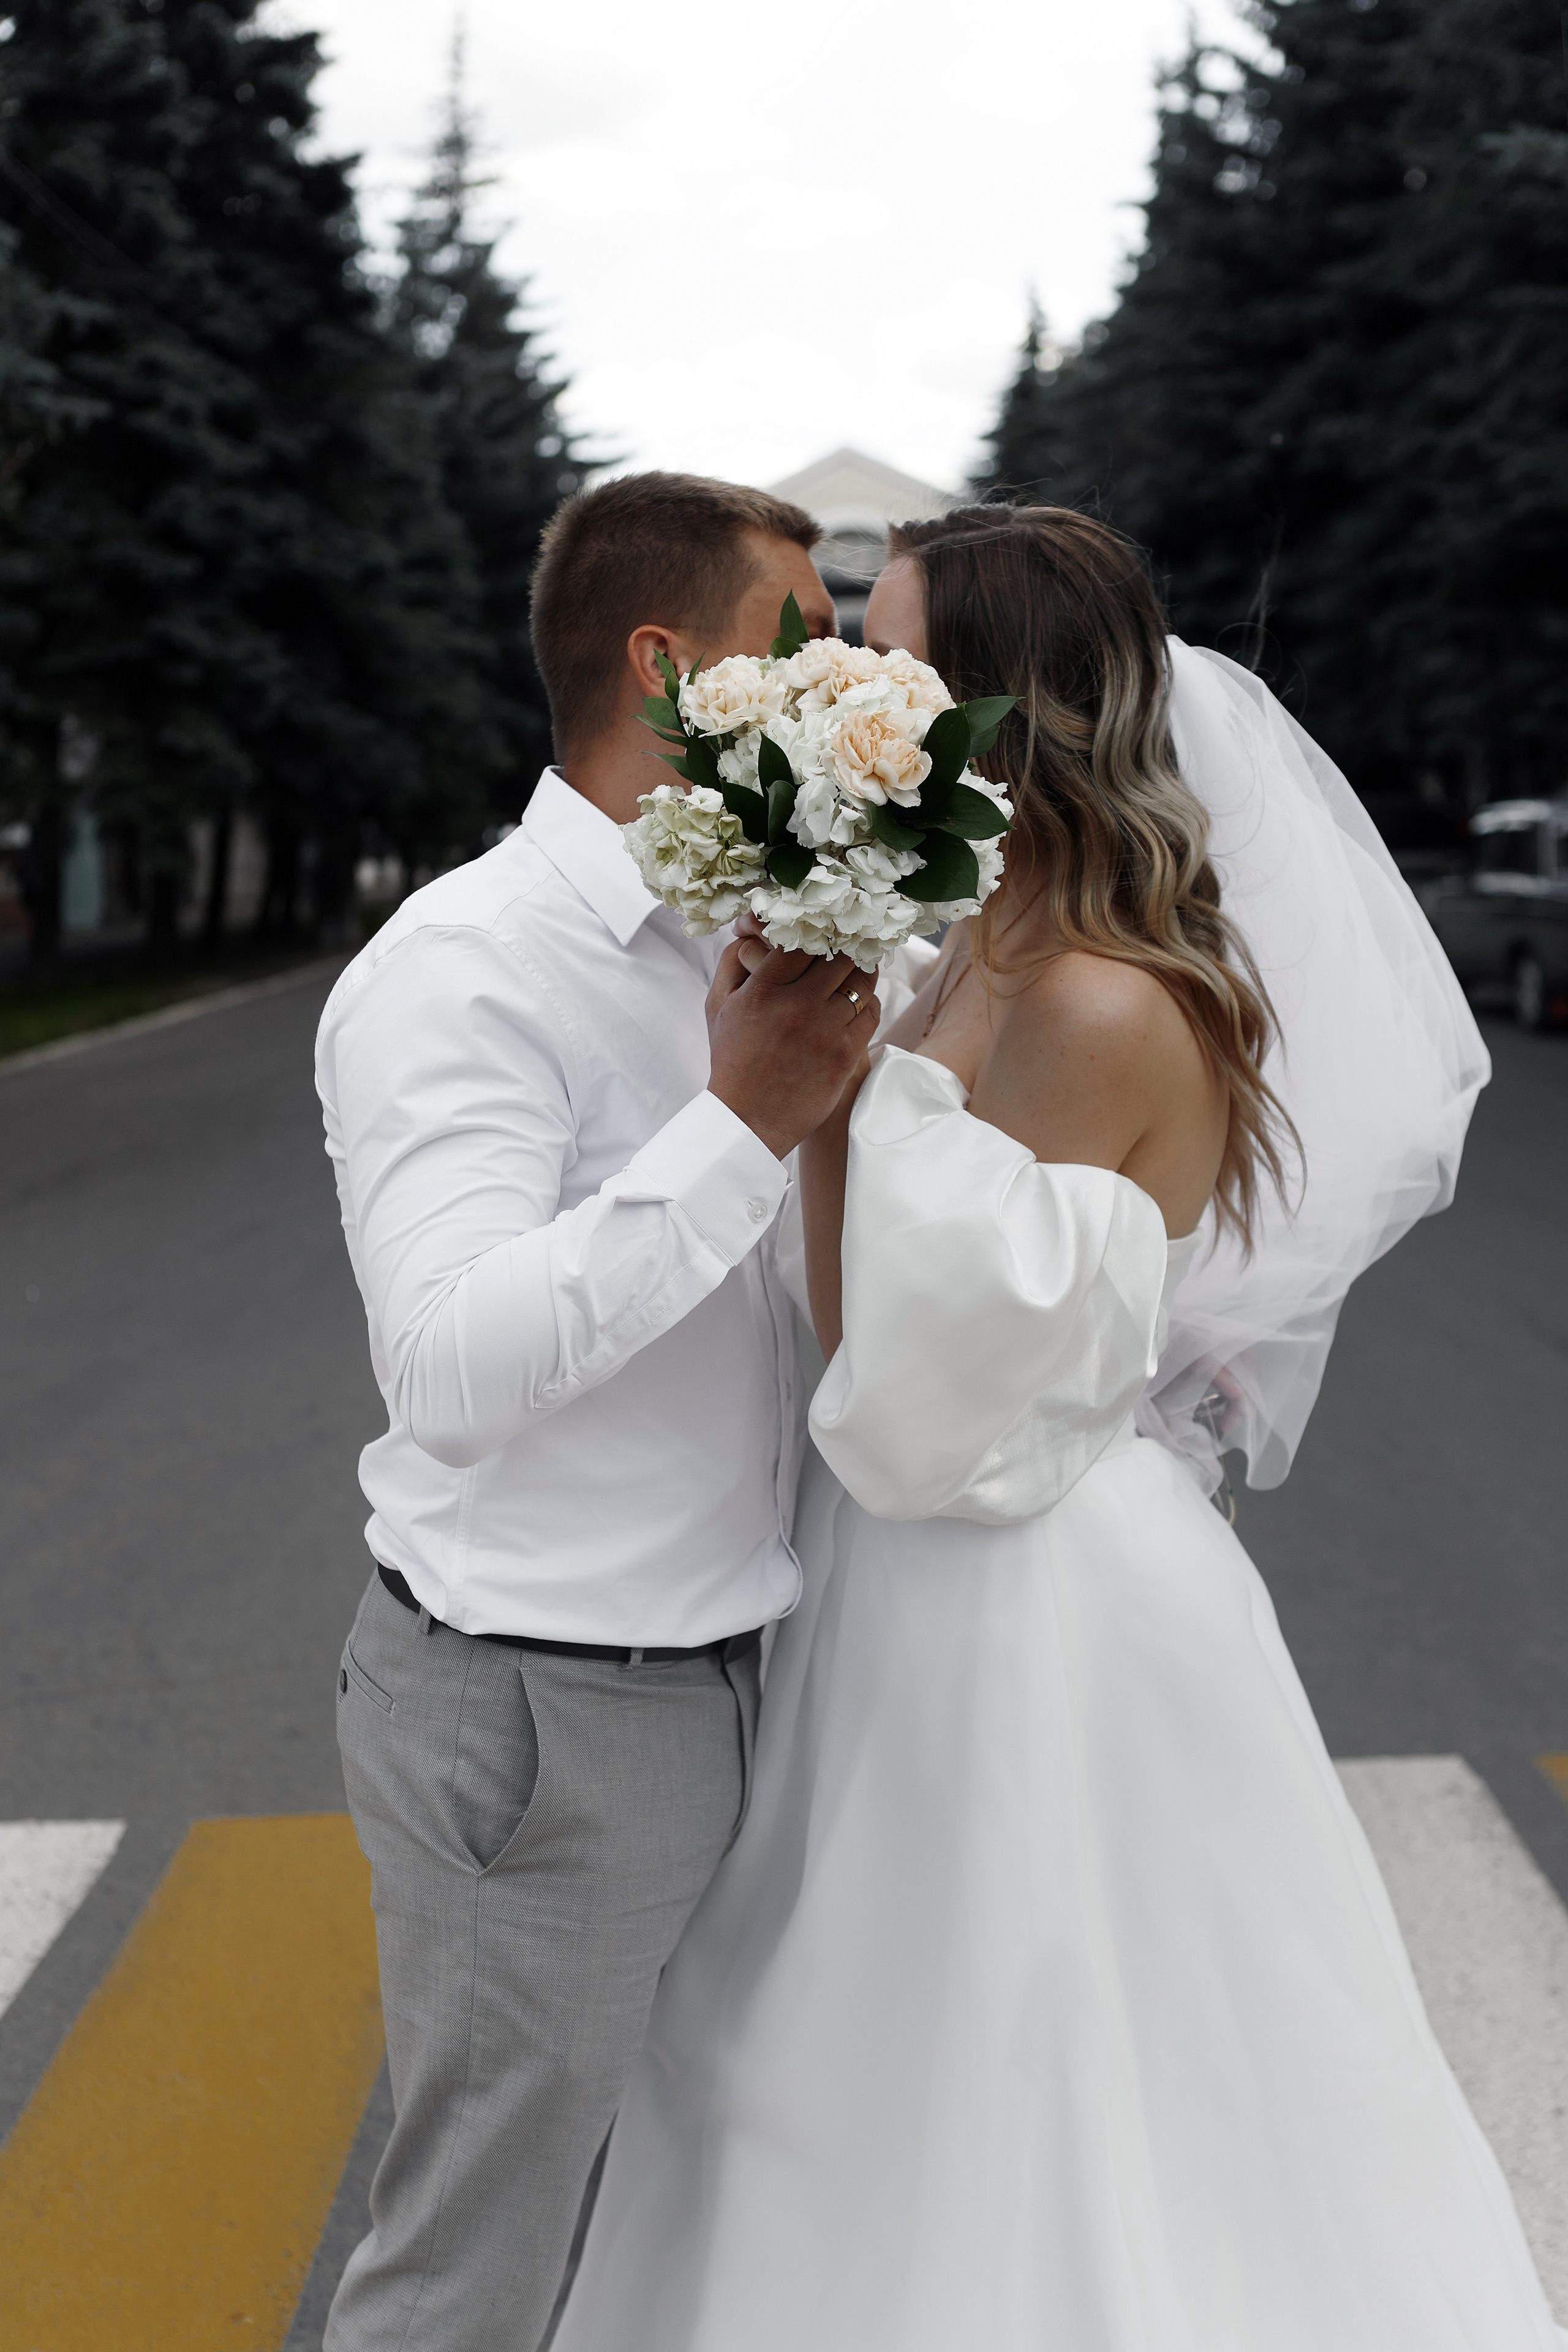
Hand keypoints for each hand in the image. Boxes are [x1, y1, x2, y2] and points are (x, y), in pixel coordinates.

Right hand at [706, 939, 879, 1160]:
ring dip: (860, 971)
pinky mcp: (845, 1054)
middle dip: (842, 947)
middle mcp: (797, 1005)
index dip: (814, 931)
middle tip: (845, 946)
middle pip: (839, 954)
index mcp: (763, 988)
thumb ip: (733, 962)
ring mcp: (825, 1029)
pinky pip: (872, 1012)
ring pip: (861, 980)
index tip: (819, 932)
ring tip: (854, 972)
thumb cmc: (732, 1059)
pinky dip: (868, 1002)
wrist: (748, 1119)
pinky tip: (857, 1004)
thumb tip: (756, 930)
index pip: (803, 939)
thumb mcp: (718, 1006)